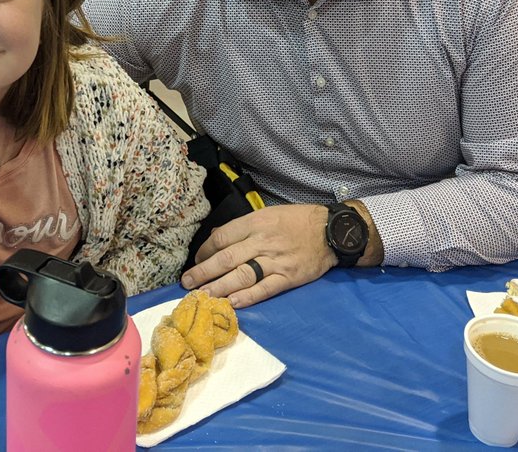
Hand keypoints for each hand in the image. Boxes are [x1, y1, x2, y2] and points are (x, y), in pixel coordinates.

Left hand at [181, 204, 334, 308]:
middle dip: (203, 272)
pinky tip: (231, 303)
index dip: (204, 251)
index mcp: (256, 223)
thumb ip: (243, 227)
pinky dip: (247, 297)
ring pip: (241, 276)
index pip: (222, 238)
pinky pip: (264, 289)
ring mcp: (276, 261)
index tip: (196, 260)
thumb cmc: (297, 220)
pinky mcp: (288, 278)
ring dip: (218, 287)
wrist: (331, 231)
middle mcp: (263, 241)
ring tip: (202, 296)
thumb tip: (217, 238)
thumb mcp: (268, 213)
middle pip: (226, 258)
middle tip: (186, 283)